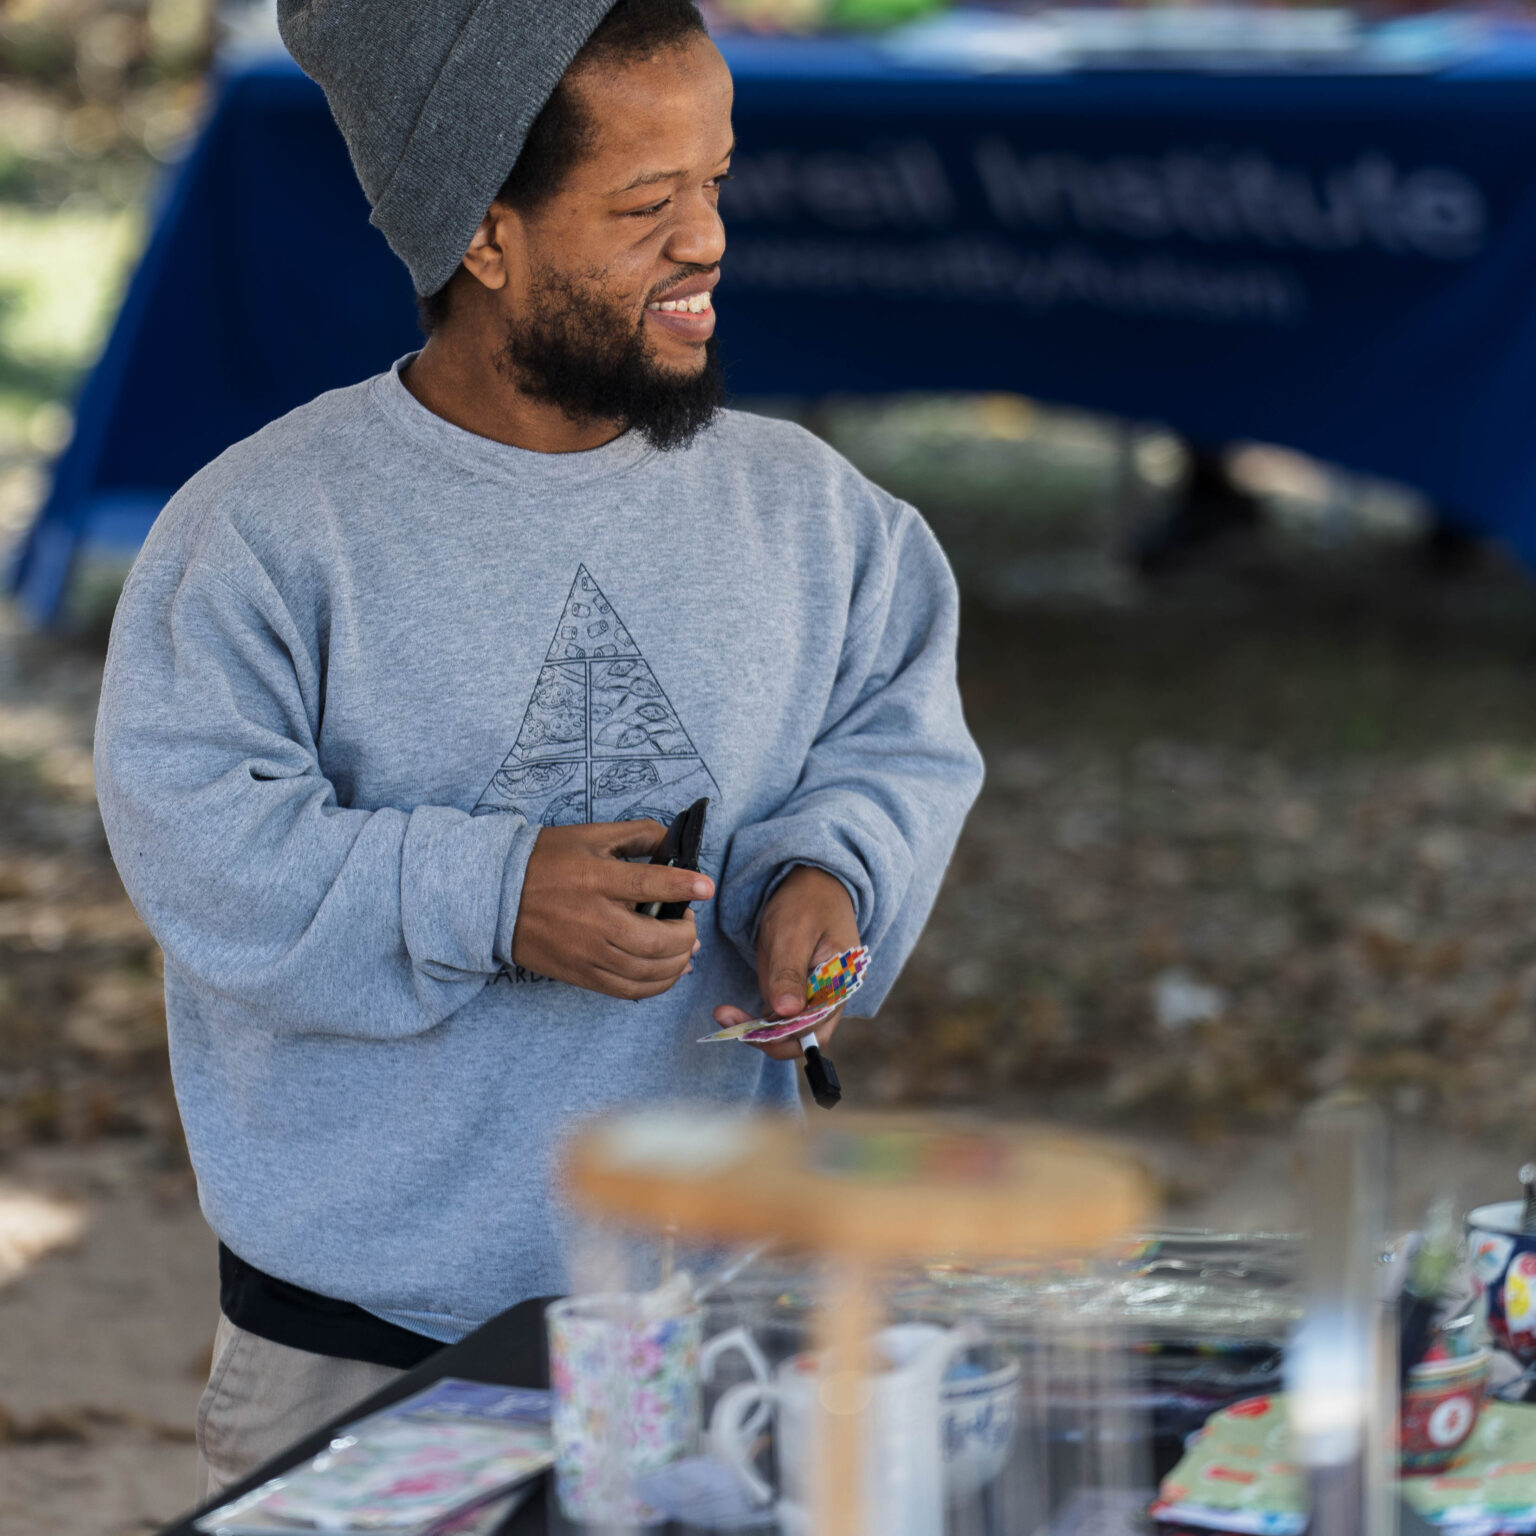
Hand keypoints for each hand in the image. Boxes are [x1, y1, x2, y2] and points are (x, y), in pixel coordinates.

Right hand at [512, 821, 712, 999]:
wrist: (495, 896)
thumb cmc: (545, 860)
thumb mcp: (590, 834)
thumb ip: (637, 835)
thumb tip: (673, 844)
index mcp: (596, 878)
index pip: (649, 884)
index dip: (683, 885)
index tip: (706, 886)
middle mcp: (593, 918)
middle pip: (654, 939)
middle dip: (685, 934)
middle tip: (689, 923)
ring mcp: (586, 951)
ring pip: (646, 970)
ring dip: (677, 962)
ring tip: (684, 949)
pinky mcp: (580, 974)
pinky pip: (627, 990)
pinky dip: (656, 985)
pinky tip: (669, 973)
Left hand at [712, 866, 859, 1060]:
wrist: (812, 880)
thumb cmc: (806, 901)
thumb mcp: (793, 933)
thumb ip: (789, 973)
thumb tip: (787, 1012)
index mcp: (842, 984)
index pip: (814, 1028)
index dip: (779, 1035)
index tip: (743, 1029)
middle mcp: (833, 996)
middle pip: (803, 1036)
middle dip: (766, 1037)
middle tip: (727, 1020)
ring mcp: (817, 995)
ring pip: (789, 1029)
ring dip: (757, 1029)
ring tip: (724, 1013)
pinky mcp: (801, 991)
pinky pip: (782, 1016)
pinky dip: (758, 1018)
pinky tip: (733, 1010)